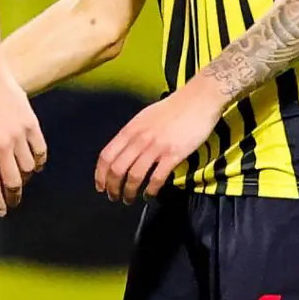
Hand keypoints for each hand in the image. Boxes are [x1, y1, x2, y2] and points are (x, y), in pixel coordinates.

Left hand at [0, 62, 48, 216]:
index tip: (1, 212)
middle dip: (13, 197)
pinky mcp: (31, 124)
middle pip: (13, 182)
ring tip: (21, 180)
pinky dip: (39, 161)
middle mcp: (1, 147)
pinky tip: (35, 165)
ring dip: (25, 178)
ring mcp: (18, 136)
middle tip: (14, 202)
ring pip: (28, 168)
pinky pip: (40, 150)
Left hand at [95, 77, 222, 204]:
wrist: (198, 99)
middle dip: (112, 188)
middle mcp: (139, 139)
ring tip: (130, 199)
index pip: (106, 156)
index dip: (100, 175)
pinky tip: (149, 194)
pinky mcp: (173, 154)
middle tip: (114, 197)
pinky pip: (157, 178)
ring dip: (129, 192)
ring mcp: (156, 147)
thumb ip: (132, 134)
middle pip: (117, 170)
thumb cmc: (172, 108)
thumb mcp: (144, 118)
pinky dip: (150, 190)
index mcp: (130, 130)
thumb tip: (122, 152)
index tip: (100, 187)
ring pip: (134, 176)